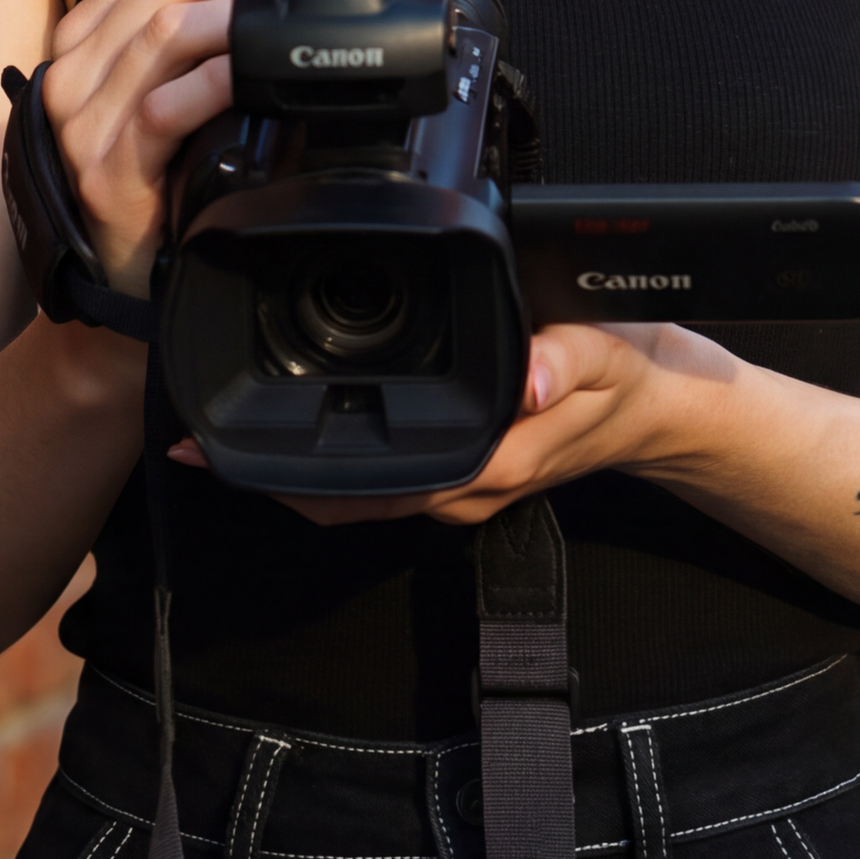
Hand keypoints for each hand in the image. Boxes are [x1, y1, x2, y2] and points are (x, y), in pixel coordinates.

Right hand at [39, 0, 284, 291]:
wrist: (128, 268)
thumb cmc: (160, 168)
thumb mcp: (181, 72)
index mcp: (88, 33)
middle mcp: (73, 69)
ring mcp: (82, 122)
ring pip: (164, 31)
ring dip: (236, 22)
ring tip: (283, 29)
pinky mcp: (106, 173)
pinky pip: (164, 108)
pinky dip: (218, 83)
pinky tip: (254, 81)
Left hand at [231, 317, 741, 525]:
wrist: (663, 407)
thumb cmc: (630, 381)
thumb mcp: (608, 354)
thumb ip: (569, 361)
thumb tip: (532, 381)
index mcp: (489, 461)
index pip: (376, 488)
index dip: (300, 480)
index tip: (236, 458)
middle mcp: (464, 485)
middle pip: (346, 503)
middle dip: (270, 482)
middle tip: (197, 447)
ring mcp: (458, 482)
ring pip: (356, 498)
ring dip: (290, 476)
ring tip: (222, 444)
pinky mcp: (456, 467)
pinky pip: (378, 480)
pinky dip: (326, 465)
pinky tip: (293, 429)